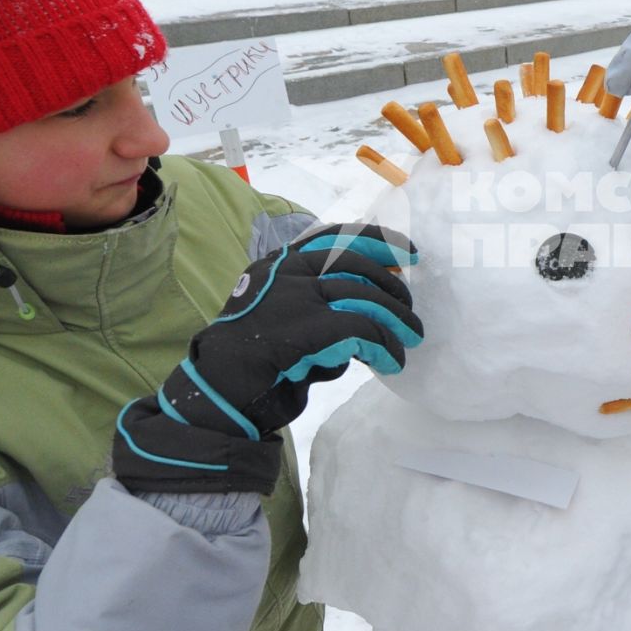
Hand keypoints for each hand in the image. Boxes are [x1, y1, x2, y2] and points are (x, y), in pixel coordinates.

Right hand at [114, 224, 421, 493]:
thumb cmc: (257, 364)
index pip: (335, 237)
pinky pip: (359, 329)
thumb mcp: (288, 321)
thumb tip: (374, 312)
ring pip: (362, 295)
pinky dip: (382, 345)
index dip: (378, 240)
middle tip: (410, 311)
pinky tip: (391, 361)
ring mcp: (293, 297)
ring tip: (410, 339)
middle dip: (392, 287)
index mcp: (278, 264)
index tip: (409, 253)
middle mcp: (285, 272)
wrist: (221, 393)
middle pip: (356, 264)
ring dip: (395, 319)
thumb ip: (322, 308)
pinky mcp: (304, 327)